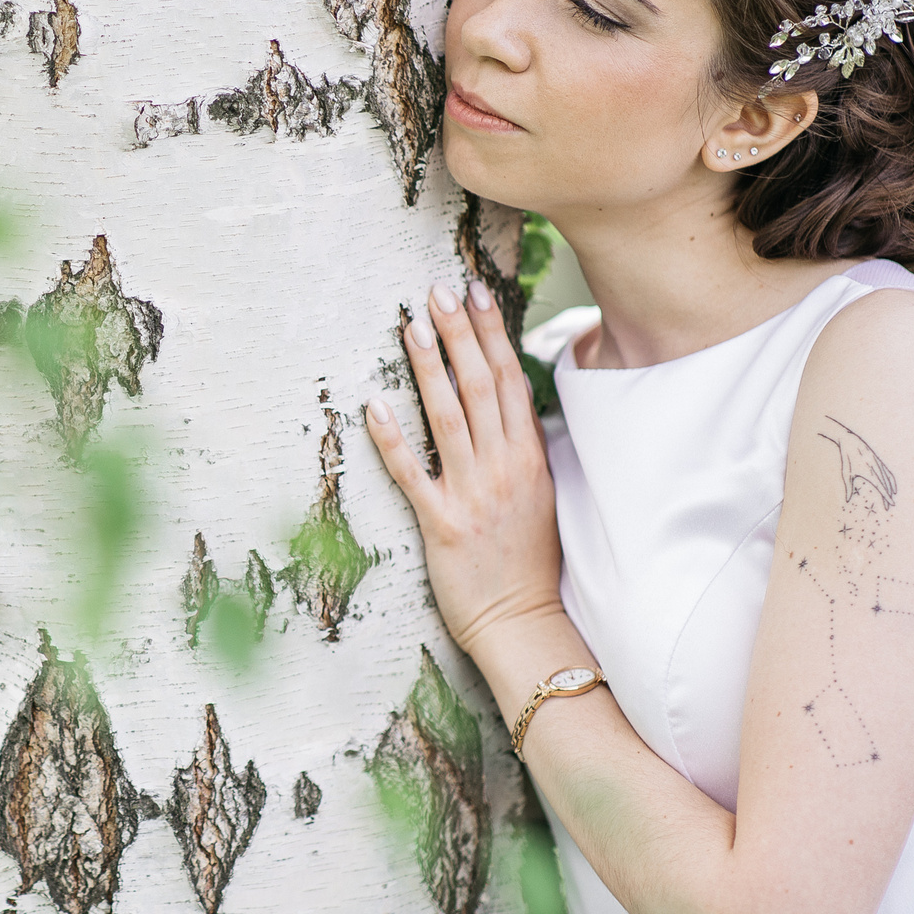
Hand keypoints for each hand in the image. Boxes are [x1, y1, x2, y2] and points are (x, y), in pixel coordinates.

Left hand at [364, 281, 566, 662]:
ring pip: (449, 419)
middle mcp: (505, 468)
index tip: (475, 293)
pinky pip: (413, 474)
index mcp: (529, 458)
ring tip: (412, 326)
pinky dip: (393, 438)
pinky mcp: (443, 525)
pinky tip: (374, 404)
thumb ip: (522, 449)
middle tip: (437, 290)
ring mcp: (474, 495)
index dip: (491, 334)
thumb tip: (506, 404)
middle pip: (480, 387)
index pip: (510, 381)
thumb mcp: (539, 496)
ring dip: (430, 368)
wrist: (523, 623)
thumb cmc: (527, 562)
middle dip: (460, 334)